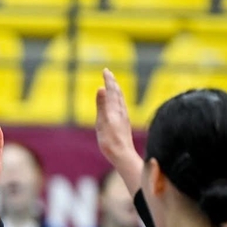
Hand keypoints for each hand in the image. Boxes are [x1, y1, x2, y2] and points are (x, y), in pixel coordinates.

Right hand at [95, 69, 143, 187]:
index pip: (111, 91)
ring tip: (113, 86)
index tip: (106, 70)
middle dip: (112, 83)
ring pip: (120, 100)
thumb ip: (102, 105)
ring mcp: (123, 118)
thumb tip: (102, 88)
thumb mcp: (102, 122)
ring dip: (116, 91)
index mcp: (114, 109)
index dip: (108, 80)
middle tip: (108, 74)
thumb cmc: (110, 141)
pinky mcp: (124, 125)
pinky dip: (118, 101)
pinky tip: (118, 105)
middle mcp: (121, 112)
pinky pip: (121, 108)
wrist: (123, 155)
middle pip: (117, 93)